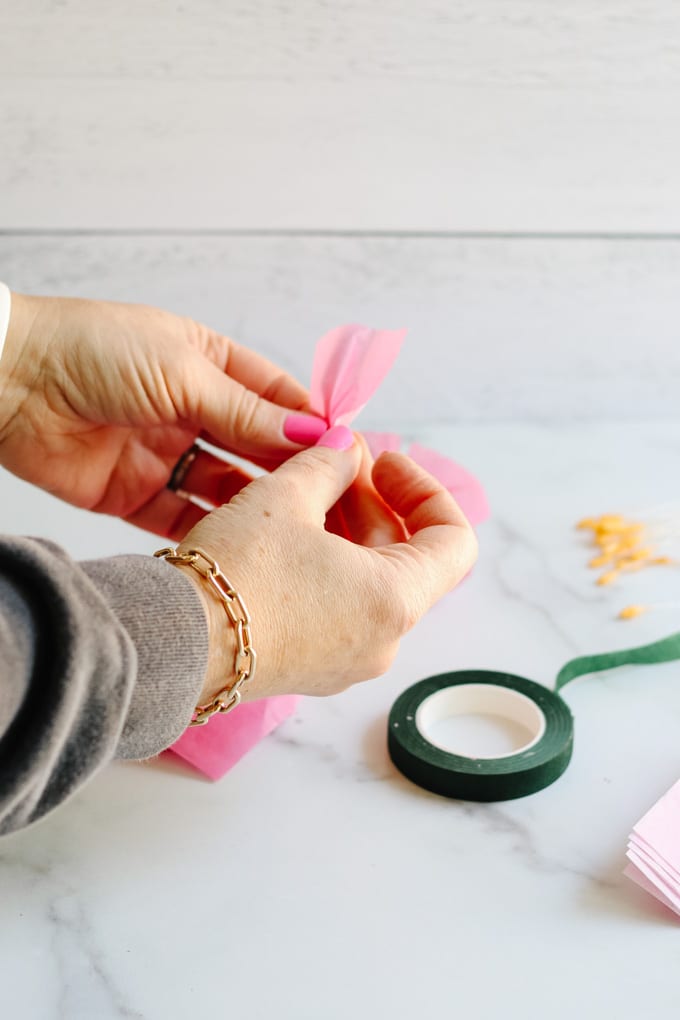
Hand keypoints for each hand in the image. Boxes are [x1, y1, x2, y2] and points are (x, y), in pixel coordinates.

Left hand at [0, 292, 325, 535]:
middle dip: (293, 470)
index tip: (348, 451)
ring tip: (296, 526)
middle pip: (257, 447)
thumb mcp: (182, 371)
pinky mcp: (136, 495)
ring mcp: (165, 454)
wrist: (7, 381)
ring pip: (227, 487)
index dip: (310, 424)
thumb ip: (245, 410)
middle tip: (332, 499)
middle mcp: (192, 411)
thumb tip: (312, 433)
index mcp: (208, 365)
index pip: (275, 398)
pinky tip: (245, 544)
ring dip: (258, 504)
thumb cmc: (91, 350)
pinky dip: (213, 530)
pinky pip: (185, 518)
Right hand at [175, 433, 476, 701]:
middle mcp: (380, 641)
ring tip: (302, 492)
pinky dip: (326, 567)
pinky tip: (285, 534)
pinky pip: (337, 609)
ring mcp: (344, 661)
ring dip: (347, 532)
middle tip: (334, 465)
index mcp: (394, 600)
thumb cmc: (233, 575)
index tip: (384, 464)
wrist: (170, 646)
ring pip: (368, 583)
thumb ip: (328, 465)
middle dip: (373, 503)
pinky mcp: (308, 668)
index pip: (454, 541)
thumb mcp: (285, 496)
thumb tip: (346, 450)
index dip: (426, 491)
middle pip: (405, 558)